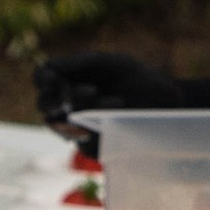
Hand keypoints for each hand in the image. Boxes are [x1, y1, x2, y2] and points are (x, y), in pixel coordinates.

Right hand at [35, 47, 182, 128]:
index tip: (57, 80)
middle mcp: (69, 103)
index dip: (44, 79)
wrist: (167, 104)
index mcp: (71, 78)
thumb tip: (51, 70)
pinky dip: (95, 126)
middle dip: (60, 98)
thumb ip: (82, 63)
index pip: (43, 78)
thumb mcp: (114, 63)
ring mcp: (78, 126)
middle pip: (44, 104)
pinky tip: (115, 115)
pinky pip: (80, 141)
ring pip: (58, 123)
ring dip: (83, 109)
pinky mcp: (91, 146)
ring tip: (114, 101)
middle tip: (88, 92)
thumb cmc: (140, 79)